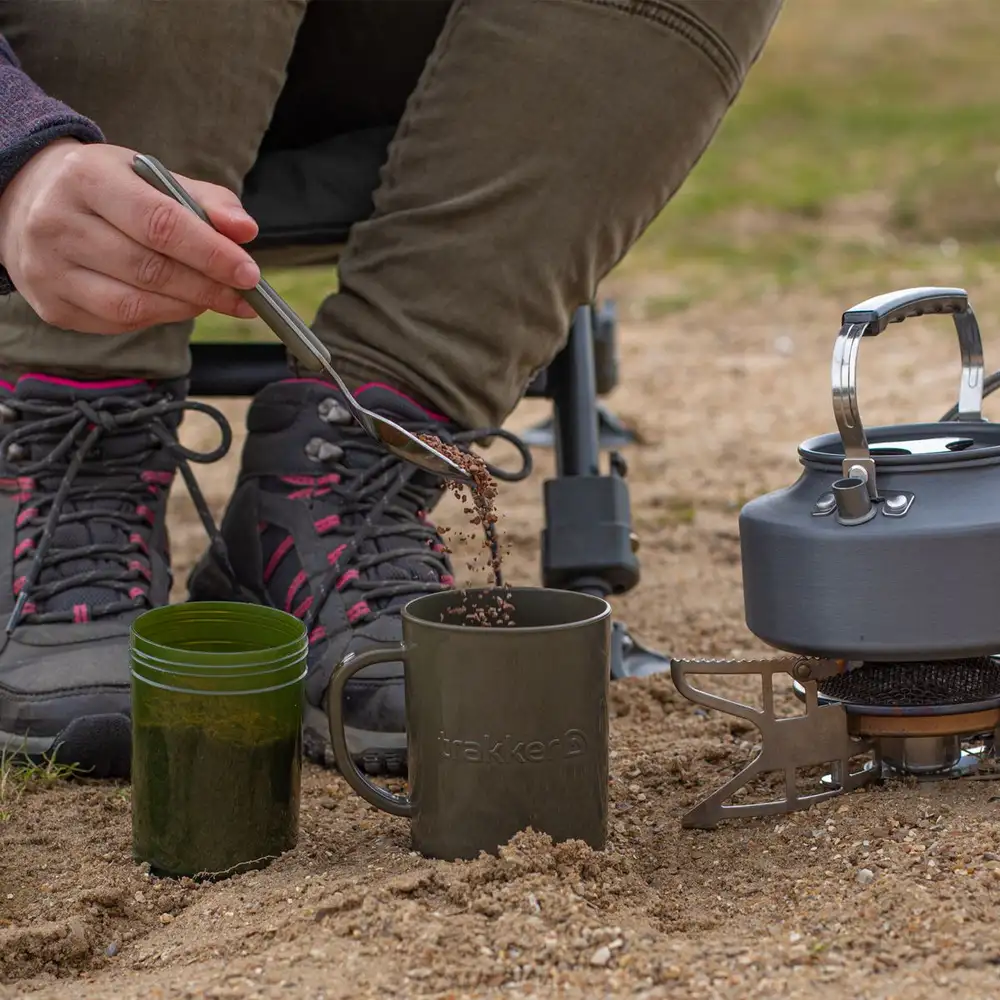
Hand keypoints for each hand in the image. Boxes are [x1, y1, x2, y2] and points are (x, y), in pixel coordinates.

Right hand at [0, 140, 262, 333]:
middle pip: (150, 269)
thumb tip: (245, 231)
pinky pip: (119, 322)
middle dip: (208, 287)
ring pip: (134, 304)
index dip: (210, 253)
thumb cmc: (105, 190)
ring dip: (187, 307)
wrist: (26, 202)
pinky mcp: (52, 306)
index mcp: (86, 178)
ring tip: (213, 298)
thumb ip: (205, 201)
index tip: (249, 273)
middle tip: (244, 295)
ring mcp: (48, 269)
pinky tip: (175, 303)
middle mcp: (57, 223)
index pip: (159, 222)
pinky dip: (159, 316)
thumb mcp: (150, 177)